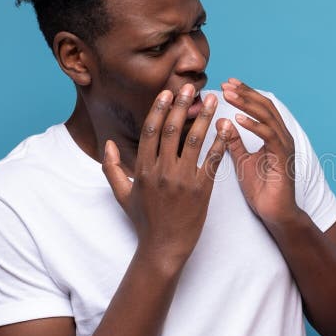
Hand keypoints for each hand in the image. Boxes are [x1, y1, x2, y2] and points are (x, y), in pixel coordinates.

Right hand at [102, 84, 226, 266]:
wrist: (164, 248)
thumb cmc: (144, 222)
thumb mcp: (122, 195)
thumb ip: (111, 169)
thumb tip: (108, 144)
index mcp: (143, 170)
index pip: (151, 131)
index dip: (160, 109)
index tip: (168, 93)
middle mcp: (162, 171)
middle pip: (172, 130)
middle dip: (182, 105)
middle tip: (191, 87)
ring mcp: (182, 180)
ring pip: (194, 141)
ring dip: (204, 117)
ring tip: (213, 100)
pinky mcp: (201, 190)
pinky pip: (212, 161)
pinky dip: (220, 142)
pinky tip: (227, 127)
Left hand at [220, 78, 297, 225]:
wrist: (277, 214)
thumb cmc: (262, 190)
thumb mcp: (243, 161)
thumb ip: (234, 142)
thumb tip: (220, 121)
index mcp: (274, 136)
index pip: (260, 108)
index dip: (245, 94)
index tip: (226, 84)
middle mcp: (282, 137)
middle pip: (265, 106)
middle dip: (245, 93)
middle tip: (225, 84)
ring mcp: (285, 146)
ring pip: (267, 117)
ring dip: (247, 104)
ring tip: (228, 95)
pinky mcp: (283, 158)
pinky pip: (269, 136)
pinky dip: (254, 126)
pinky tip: (238, 119)